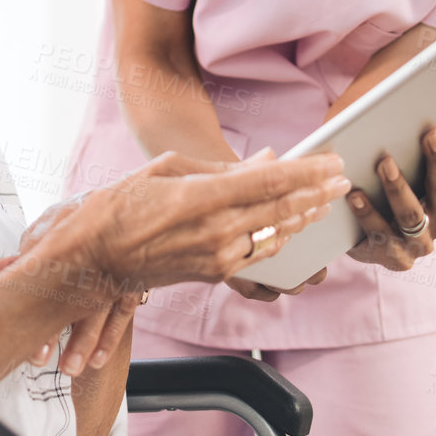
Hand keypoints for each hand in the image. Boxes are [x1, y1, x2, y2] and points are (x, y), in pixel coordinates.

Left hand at [0, 195, 143, 376]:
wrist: (133, 206)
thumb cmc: (85, 217)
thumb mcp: (53, 226)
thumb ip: (27, 252)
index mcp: (65, 244)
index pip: (43, 276)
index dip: (29, 306)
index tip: (18, 325)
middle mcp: (90, 260)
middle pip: (70, 299)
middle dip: (54, 332)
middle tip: (37, 360)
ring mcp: (113, 273)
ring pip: (97, 311)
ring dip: (83, 343)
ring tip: (69, 369)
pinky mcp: (131, 284)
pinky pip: (123, 313)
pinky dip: (110, 337)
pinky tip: (98, 360)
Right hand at [13, 149, 349, 322]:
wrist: (92, 258)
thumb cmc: (121, 204)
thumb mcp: (168, 170)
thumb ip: (221, 168)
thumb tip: (266, 163)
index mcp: (202, 198)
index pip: (270, 182)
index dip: (308, 172)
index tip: (334, 162)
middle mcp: (216, 232)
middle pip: (282, 210)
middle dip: (318, 194)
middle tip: (343, 179)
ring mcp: (217, 258)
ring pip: (275, 235)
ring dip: (304, 217)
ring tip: (326, 201)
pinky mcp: (214, 273)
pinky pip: (258, 252)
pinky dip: (280, 236)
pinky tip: (293, 226)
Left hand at [345, 106, 435, 270]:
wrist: (354, 226)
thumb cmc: (386, 169)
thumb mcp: (409, 142)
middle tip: (432, 133)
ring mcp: (420, 242)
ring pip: (414, 217)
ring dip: (400, 189)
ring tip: (384, 163)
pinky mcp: (392, 256)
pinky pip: (381, 237)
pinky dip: (368, 214)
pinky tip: (354, 193)